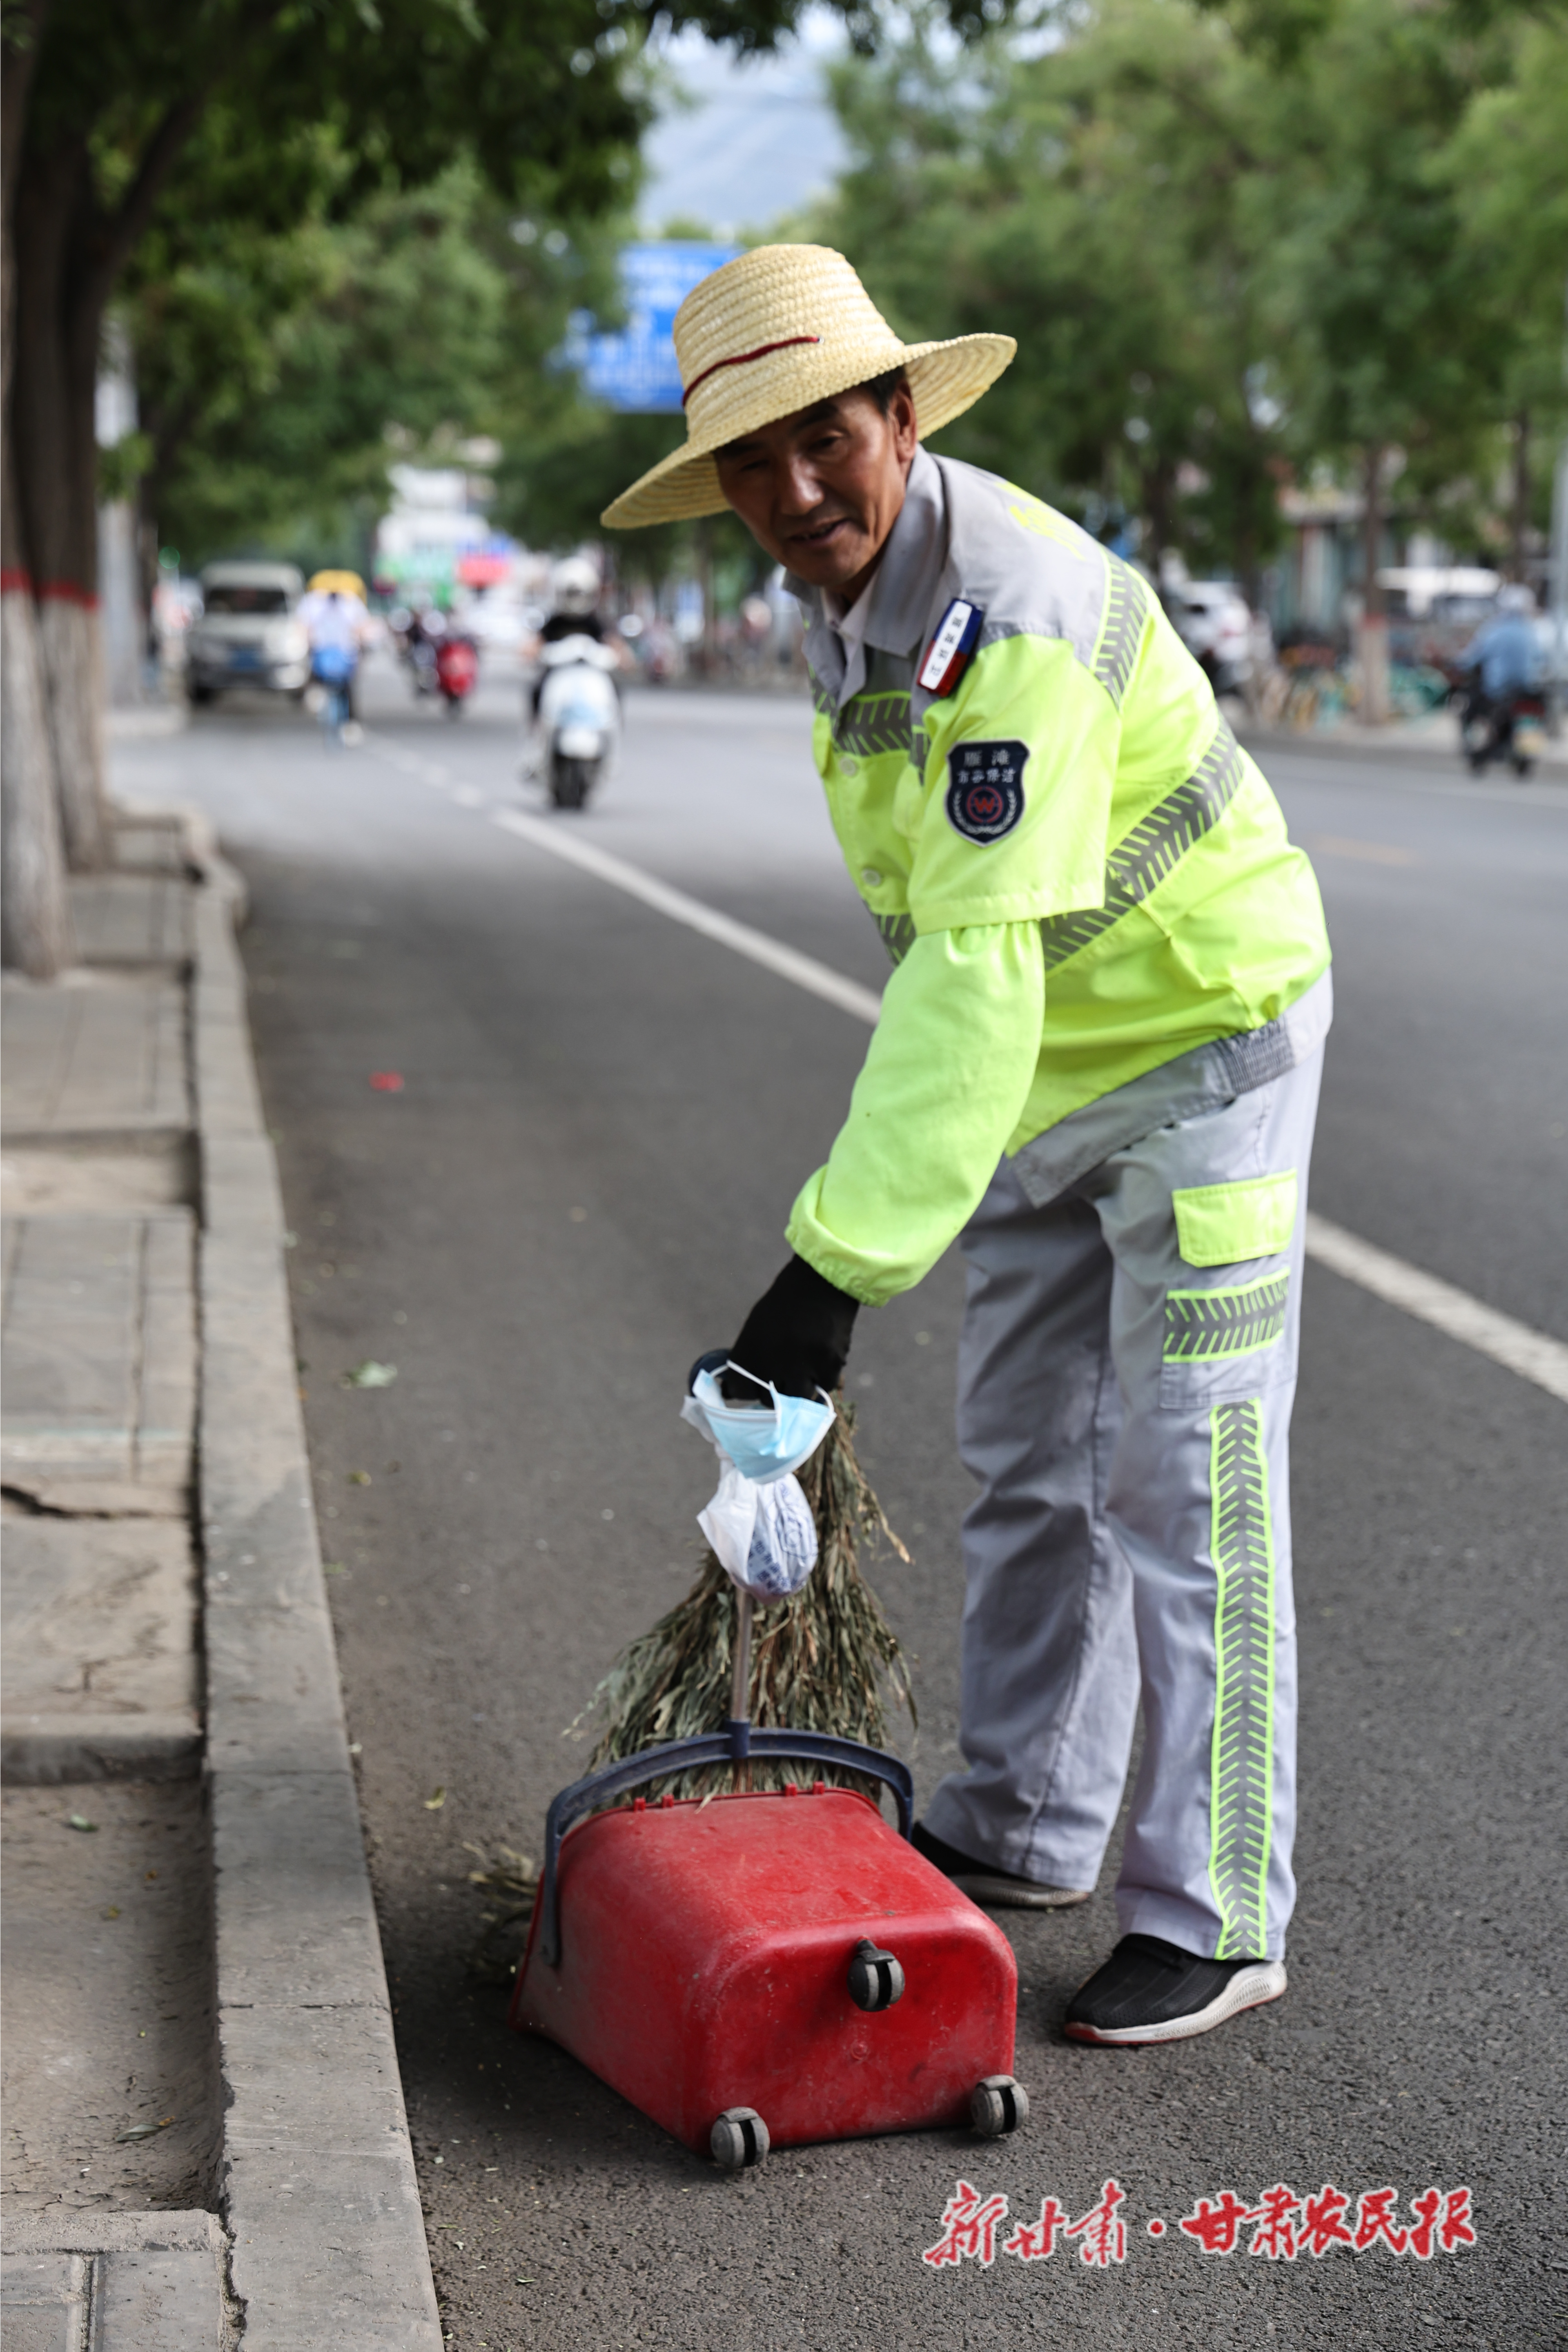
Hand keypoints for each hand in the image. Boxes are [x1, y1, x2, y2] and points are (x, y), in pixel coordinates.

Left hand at [721, 1255, 859, 1401]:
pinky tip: (821, 1357)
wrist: (820, 1280)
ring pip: (799, 1397)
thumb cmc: (785, 1304)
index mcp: (748, 1351)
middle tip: (783, 1377)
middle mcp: (771, 1363)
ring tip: (804, 1369)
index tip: (753, 1385)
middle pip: (769, 1400)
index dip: (747, 1390)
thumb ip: (749, 1359)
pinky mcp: (828, 1365)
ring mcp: (801, 1366)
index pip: (740, 1390)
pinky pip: (824, 1385)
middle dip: (774, 1392)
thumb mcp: (757, 1327)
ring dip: (800, 1389)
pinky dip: (823, 1376)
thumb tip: (735, 1389)